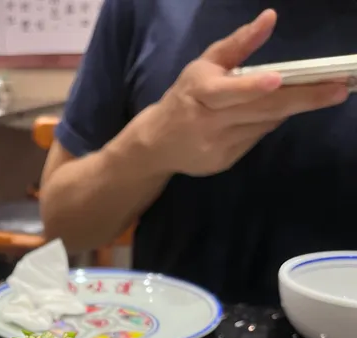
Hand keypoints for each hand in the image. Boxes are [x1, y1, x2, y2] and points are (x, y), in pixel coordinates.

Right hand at [144, 9, 348, 176]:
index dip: (253, 87)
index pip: (229, 91)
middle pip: (261, 110)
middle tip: (338, 90)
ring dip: (288, 108)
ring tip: (317, 95)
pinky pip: (255, 139)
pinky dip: (267, 124)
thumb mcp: (204, 65)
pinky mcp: (224, 162)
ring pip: (263, 125)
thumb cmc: (184, 97)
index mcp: (201, 94)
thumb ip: (238, 44)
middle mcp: (209, 123)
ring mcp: (217, 146)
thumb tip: (269, 18)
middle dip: (303, 99)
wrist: (156, 145)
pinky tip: (266, 115)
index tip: (280, 79)